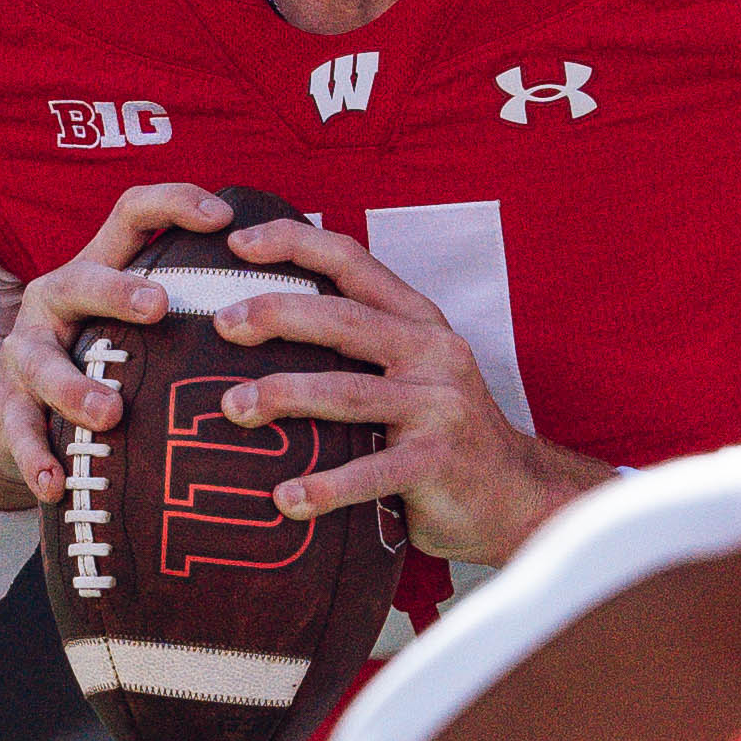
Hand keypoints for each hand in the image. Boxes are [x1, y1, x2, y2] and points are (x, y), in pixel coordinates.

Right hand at [0, 184, 230, 514]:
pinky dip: (36, 458)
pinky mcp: (6, 406)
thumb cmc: (96, 362)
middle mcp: (56, 300)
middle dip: (118, 290)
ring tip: (110, 413)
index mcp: (97, 269)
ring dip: (75, 387)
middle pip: (82, 279)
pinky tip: (54, 483)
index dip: (174, 203)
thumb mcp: (130, 325)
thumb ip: (187, 313)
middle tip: (159, 307)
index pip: (132, 213)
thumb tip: (289, 312)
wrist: (3, 416)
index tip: (224, 216)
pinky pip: (19, 431)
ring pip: (43, 362)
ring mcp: (26, 353)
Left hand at [202, 215, 611, 564]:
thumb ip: (360, 345)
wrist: (517, 495)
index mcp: (418, 322)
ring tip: (233, 407)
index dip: (295, 244)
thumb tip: (259, 322)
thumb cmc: (442, 431)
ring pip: (348, 393)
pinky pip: (371, 472)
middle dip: (277, 314)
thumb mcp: (414, 371)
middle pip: (344, 320)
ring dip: (284, 396)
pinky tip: (285, 497)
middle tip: (222, 323)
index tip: (238, 243)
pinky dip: (324, 486)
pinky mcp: (438, 463)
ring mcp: (438, 407)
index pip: (353, 262)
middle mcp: (432, 353)